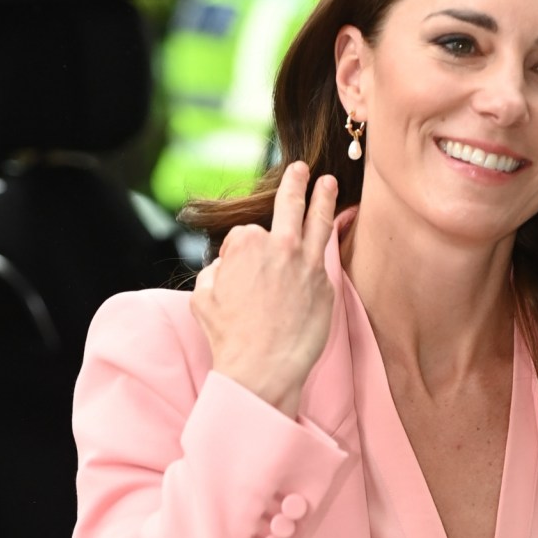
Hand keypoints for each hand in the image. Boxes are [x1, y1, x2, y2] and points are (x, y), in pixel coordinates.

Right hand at [190, 161, 338, 416]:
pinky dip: (325, 247)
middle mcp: (280, 245)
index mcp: (246, 242)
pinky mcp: (326, 285)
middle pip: (289, 206)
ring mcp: (307, 264)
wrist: (262, 367)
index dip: (239, 254)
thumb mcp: (203, 296)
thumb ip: (216, 270)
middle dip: (295, 185)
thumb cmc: (229, 335)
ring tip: (328, 183)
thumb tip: (226, 266)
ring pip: (318, 223)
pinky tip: (334, 232)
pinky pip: (325, 260)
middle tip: (301, 169)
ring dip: (323, 199)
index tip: (238, 274)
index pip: (247, 233)